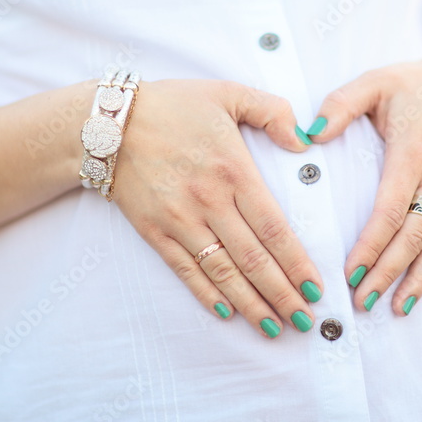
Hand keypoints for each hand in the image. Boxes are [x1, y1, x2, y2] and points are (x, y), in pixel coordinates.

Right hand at [111, 79, 322, 338]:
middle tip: (305, 321)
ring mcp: (179, 220)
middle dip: (282, 294)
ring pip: (222, 271)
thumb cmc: (173, 105)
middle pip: (253, 259)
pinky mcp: (154, 231)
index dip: (296, 262)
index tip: (316, 287)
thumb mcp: (228, 93)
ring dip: (250, 303)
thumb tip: (305, 139)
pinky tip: (227, 314)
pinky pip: (185, 270)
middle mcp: (209, 201)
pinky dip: (206, 294)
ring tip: (273, 327)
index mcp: (233, 171)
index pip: (273, 227)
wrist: (106, 122)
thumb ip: (272, 112)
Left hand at [308, 49, 421, 315]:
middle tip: (364, 301)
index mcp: (413, 153)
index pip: (390, 211)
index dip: (371, 246)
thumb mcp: (376, 82)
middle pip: (415, 235)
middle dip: (389, 272)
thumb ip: (341, 104)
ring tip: (399, 307)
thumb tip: (308, 133)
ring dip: (420, 278)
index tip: (350, 273)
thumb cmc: (414, 84)